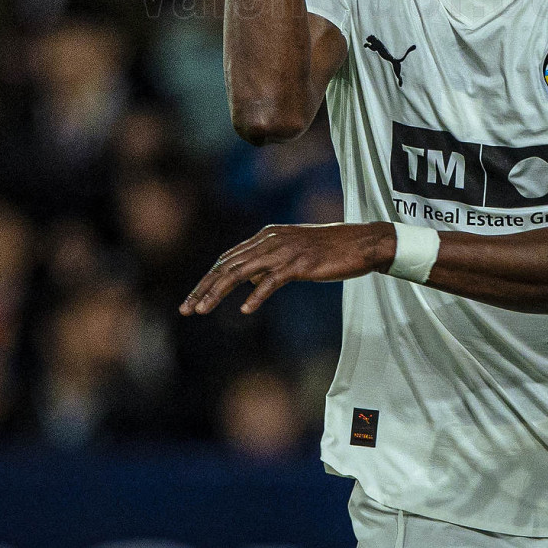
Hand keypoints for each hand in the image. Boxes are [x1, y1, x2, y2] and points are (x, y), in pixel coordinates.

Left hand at [180, 221, 395, 315]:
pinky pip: (273, 281)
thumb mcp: (292, 255)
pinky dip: (257, 295)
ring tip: (202, 310)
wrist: (362, 242)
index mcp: (266, 236)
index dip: (207, 279)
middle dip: (204, 288)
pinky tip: (246, 310)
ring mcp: (284, 250)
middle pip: (228, 265)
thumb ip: (268, 265)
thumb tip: (247, 282)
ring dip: (219, 292)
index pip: (227, 259)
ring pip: (242, 272)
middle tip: (186, 309)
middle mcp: (270, 239)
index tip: (192, 300)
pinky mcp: (300, 263)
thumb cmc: (329, 251)